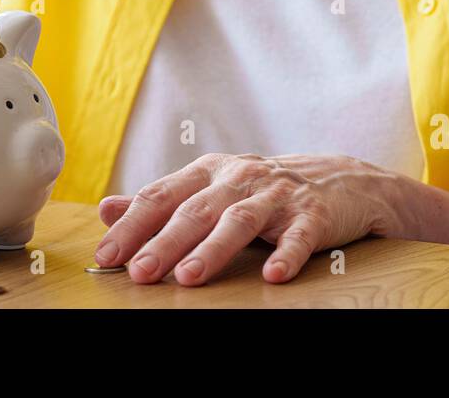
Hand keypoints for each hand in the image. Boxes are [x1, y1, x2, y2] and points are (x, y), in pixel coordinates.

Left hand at [93, 153, 413, 285]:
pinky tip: (272, 275)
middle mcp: (240, 178)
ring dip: (213, 249)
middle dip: (165, 242)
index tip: (107, 256)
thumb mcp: (210, 187)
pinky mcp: (313, 214)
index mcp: (209, 172)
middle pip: (196, 210)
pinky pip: (299, 236)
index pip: (163, 196)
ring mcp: (277, 195)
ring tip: (189, 276)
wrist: (343, 180)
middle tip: (139, 272)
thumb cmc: (265, 189)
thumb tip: (105, 209)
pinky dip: (286, 254)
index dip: (133, 225)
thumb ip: (160, 200)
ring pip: (240, 221)